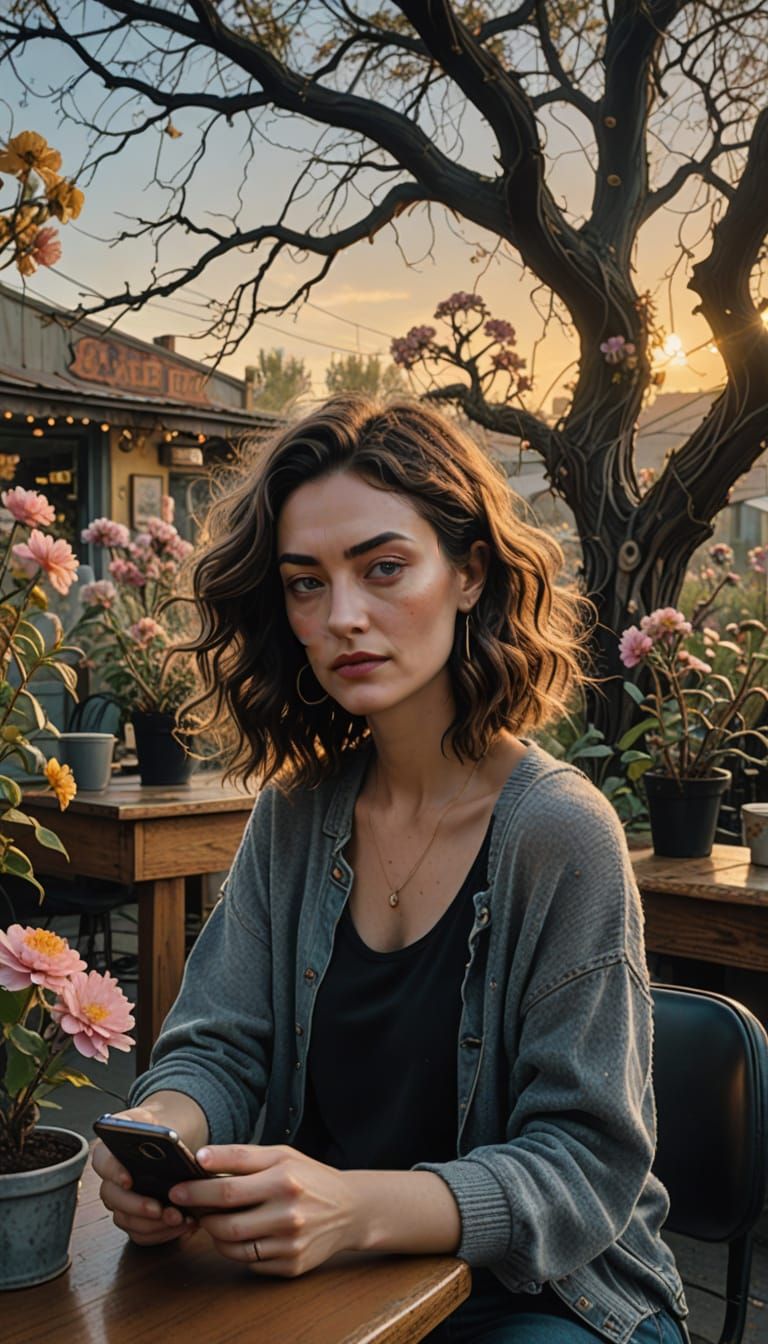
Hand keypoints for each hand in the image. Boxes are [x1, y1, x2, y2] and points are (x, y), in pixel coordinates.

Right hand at [92, 1106, 200, 1247]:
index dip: (113, 1172)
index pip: (102, 1162)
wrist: (171, 1141)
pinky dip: (162, 1233)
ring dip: (152, 1224)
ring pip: (126, 1221)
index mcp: (111, 1151)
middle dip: (137, 1206)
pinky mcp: (136, 1220)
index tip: (129, 1179)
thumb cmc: (160, 1129)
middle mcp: (111, 1180)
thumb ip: (155, 1128)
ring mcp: (122, 1203)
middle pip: (112, 1199)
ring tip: (179, 1218)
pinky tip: (183, 1225)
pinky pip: (141, 1234)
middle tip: (159, 1209)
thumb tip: (164, 1139)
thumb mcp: (156, 1119)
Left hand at [168, 1143, 360, 1276]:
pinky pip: (250, 1262)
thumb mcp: (280, 1155)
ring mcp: (290, 1244)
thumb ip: (240, 1155)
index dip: (196, 1192)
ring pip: (233, 1248)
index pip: (227, 1190)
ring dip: (216, 1235)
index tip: (176, 1189)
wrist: (350, 1209)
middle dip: (202, 1216)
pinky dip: (237, 1249)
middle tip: (193, 1208)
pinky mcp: (292, 1266)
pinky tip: (243, 1234)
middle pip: (226, 1224)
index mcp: (284, 1180)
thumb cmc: (309, 1177)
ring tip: (216, 1220)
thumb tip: (200, 1157)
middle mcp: (288, 1214)